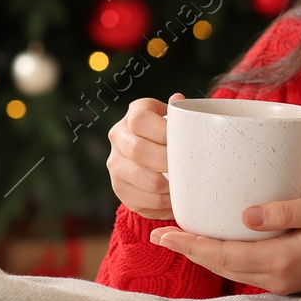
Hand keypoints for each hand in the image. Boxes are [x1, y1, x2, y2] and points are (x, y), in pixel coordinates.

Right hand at [106, 93, 186, 219]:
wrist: (157, 164)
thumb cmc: (172, 139)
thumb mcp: (177, 123)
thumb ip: (180, 113)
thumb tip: (178, 99)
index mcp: (134, 114)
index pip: (140, 119)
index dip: (162, 132)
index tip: (182, 143)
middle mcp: (119, 135)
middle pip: (138, 149)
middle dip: (165, 161)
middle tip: (184, 167)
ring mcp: (116, 162)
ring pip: (139, 176)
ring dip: (165, 184)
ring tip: (181, 185)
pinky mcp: (118, 186)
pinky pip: (140, 197)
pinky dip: (161, 201)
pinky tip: (172, 197)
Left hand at [149, 193, 300, 294]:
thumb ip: (284, 210)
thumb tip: (244, 214)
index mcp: (280, 259)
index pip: (222, 254)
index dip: (189, 244)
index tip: (164, 234)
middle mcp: (275, 277)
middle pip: (219, 265)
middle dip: (189, 249)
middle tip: (161, 234)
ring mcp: (280, 282)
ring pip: (230, 270)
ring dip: (204, 254)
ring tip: (181, 237)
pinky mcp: (285, 280)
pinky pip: (244, 270)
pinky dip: (224, 257)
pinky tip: (216, 243)